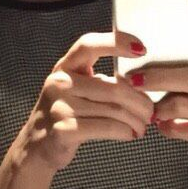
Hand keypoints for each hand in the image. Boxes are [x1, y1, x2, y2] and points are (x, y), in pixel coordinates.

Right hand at [14, 31, 154, 172]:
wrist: (37, 146)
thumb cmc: (67, 113)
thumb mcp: (77, 88)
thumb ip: (101, 81)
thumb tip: (141, 84)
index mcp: (65, 66)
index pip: (88, 45)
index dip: (115, 42)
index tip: (142, 49)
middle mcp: (59, 82)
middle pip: (113, 87)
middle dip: (139, 101)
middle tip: (151, 111)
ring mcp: (59, 106)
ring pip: (113, 109)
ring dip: (135, 119)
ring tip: (144, 125)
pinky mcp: (63, 130)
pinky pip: (106, 127)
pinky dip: (125, 131)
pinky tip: (131, 134)